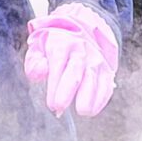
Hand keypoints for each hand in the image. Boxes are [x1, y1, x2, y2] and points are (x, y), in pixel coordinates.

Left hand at [23, 3, 117, 117]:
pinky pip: (106, 84)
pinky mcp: (106, 70)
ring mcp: (96, 60)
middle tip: (60, 108)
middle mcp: (81, 50)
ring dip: (89, 97)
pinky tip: (92, 110)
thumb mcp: (39, 46)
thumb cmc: (57, 44)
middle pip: (75, 71)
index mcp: (62, 44)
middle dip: (67, 91)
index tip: (52, 104)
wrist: (84, 29)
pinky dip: (101, 98)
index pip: (57, 65)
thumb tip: (42, 73)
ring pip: (93, 78)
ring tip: (82, 111)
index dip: (54, 86)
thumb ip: (34, 62)